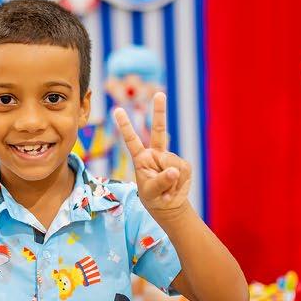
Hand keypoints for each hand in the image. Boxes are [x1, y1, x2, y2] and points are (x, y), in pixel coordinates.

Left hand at [114, 92, 190, 221]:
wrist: (170, 206)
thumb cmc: (154, 198)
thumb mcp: (152, 193)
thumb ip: (160, 182)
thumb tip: (173, 170)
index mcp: (141, 158)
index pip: (131, 140)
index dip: (125, 126)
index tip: (117, 110)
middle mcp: (155, 154)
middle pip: (158, 130)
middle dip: (159, 111)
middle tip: (159, 94)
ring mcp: (170, 158)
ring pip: (173, 164)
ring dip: (171, 182)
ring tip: (167, 191)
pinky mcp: (183, 165)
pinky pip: (182, 171)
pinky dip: (180, 183)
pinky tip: (175, 188)